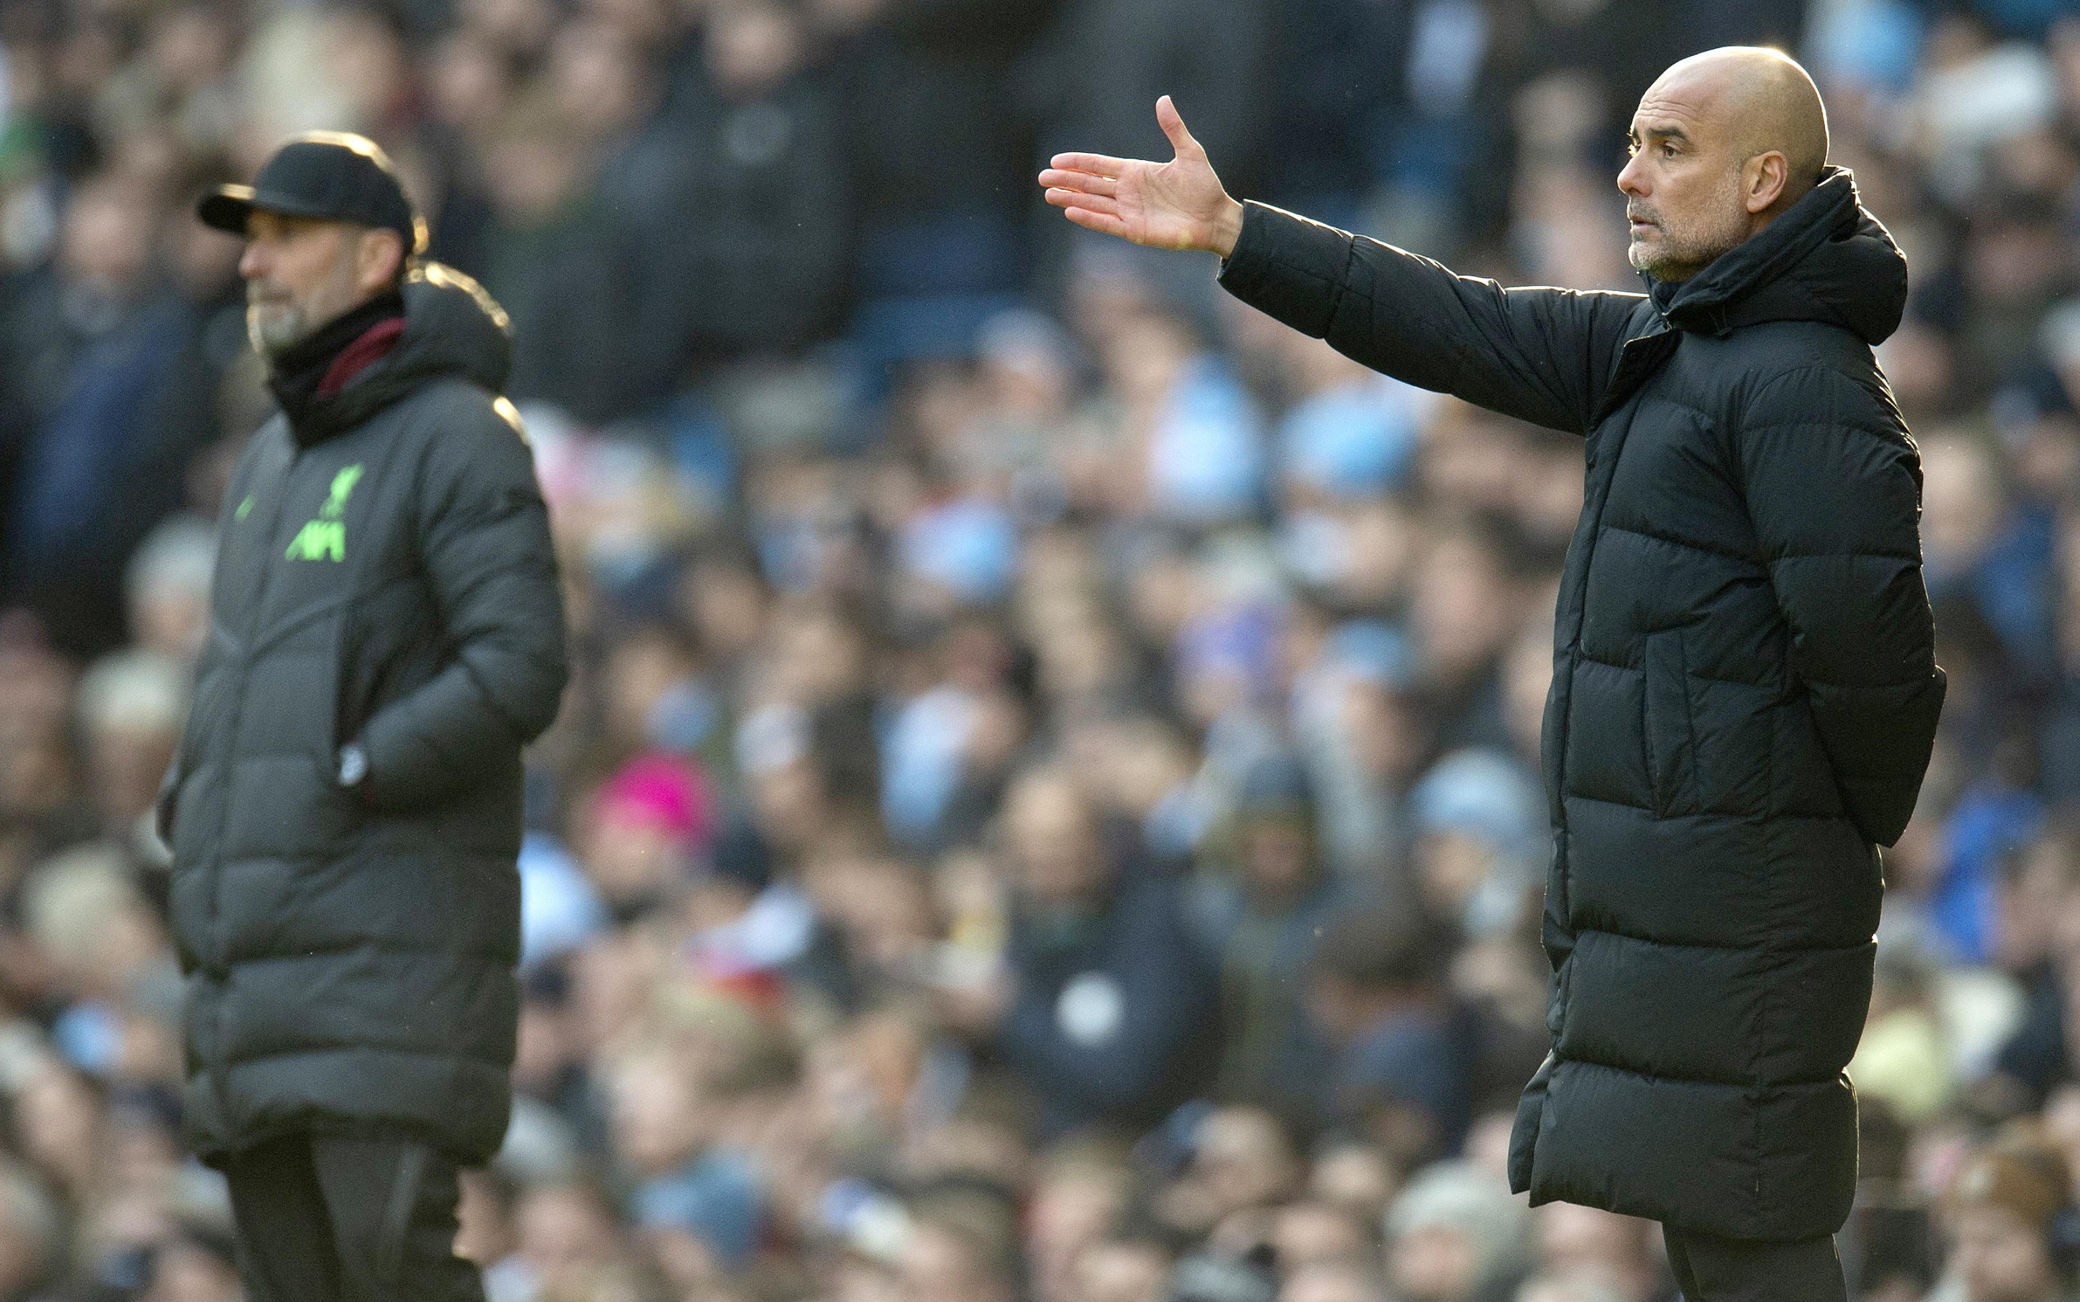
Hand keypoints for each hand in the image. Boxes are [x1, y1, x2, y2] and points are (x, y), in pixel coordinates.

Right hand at [1040, 95, 1244, 256]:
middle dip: (1066, 180)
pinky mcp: (1134, 230)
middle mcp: (1128, 192)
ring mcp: (1129, 211)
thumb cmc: (1204, 186)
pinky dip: (1089, 218)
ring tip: (1049, 194)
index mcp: (1136, 172)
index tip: (1056, 159)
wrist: (1215, 217)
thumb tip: (1163, 99)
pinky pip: (1107, 223)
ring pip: (1093, 204)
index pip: (1099, 166)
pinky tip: (1071, 211)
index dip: (1078, 162)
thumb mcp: (1190, 152)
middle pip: (1090, 184)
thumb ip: (1173, 128)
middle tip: (1043, 177)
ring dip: (1071, 198)